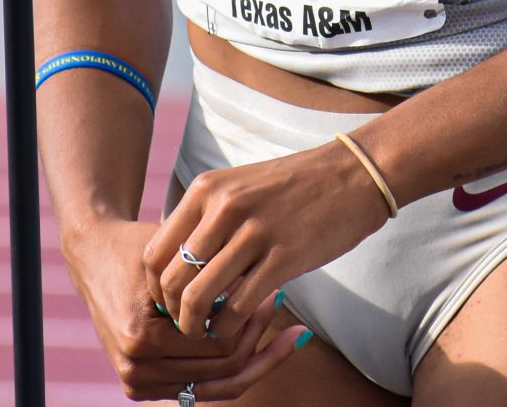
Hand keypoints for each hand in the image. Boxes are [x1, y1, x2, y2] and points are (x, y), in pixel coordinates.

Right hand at [63, 213, 305, 400]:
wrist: (95, 257)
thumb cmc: (137, 247)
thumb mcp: (174, 254)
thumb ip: (211, 275)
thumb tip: (261, 286)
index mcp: (141, 337)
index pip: (219, 344)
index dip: (252, 319)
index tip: (275, 292)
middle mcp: (136, 368)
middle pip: (222, 371)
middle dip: (257, 338)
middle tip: (280, 304)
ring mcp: (137, 382)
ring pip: (217, 386)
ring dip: (250, 355)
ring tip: (278, 326)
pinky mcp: (141, 386)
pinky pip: (200, 387)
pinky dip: (228, 366)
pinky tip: (256, 341)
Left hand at [146, 137, 391, 343]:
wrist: (351, 175)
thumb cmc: (293, 187)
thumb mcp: (239, 188)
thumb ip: (206, 219)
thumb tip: (178, 265)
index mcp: (207, 190)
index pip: (156, 251)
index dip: (156, 287)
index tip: (169, 302)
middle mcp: (224, 208)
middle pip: (173, 278)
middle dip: (173, 312)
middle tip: (186, 323)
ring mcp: (254, 232)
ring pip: (200, 296)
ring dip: (197, 325)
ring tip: (206, 331)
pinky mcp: (284, 256)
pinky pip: (239, 305)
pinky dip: (229, 325)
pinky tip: (235, 326)